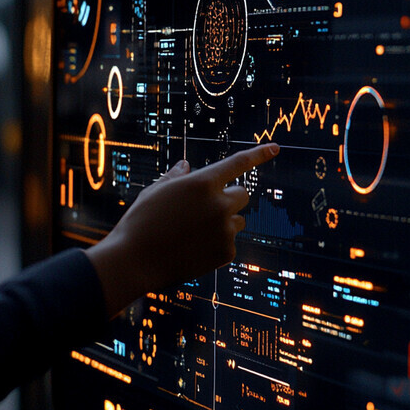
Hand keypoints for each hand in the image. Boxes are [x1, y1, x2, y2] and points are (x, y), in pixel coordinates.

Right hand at [86, 142, 278, 316]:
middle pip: (242, 195)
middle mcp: (219, 203)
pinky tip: (193, 250)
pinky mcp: (226, 252)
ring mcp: (225, 229)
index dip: (258, 154)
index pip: (238, 163)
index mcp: (202, 182)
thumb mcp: (156, 191)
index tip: (275, 148)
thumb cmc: (141, 221)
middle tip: (206, 209)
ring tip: (193, 234)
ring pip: (237, 221)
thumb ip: (176, 178)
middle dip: (229, 199)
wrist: (134, 261)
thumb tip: (185, 166)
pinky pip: (229, 243)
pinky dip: (216, 245)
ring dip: (223, 223)